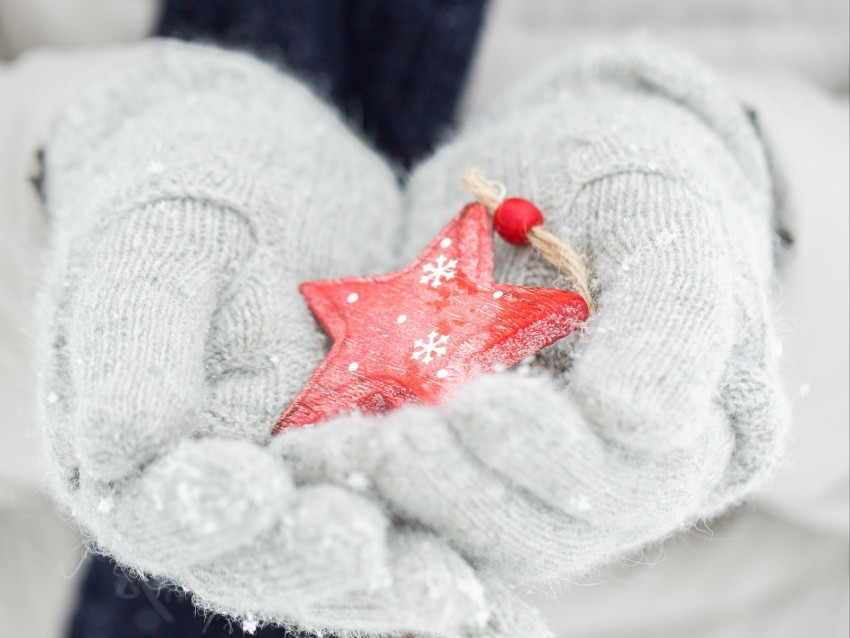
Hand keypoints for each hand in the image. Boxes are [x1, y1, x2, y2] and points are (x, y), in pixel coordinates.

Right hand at [39, 41, 548, 636]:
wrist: (253, 160)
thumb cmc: (186, 194)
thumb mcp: (151, 253)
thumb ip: (132, 358)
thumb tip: (120, 451)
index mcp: (146, 456)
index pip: (174, 516)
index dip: (217, 520)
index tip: (265, 491)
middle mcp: (232, 487)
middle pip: (278, 558)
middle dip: (340, 572)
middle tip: (414, 588)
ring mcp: (309, 472)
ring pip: (358, 547)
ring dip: (414, 581)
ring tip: (475, 605)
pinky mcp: (378, 444)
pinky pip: (417, 502)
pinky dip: (459, 536)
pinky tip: (507, 582)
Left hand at [274, 40, 788, 583]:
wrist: (569, 177)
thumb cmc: (625, 178)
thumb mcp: (659, 215)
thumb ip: (668, 317)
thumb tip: (638, 425)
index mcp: (704, 424)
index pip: (629, 475)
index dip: (549, 455)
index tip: (472, 408)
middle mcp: (633, 477)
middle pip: (550, 527)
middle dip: (459, 488)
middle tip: (378, 445)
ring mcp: (557, 481)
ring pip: (483, 532)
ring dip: (403, 500)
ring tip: (328, 456)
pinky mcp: (488, 467)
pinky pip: (435, 503)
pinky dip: (376, 487)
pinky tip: (317, 457)